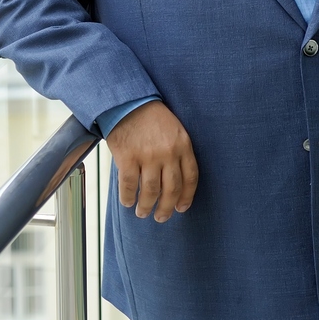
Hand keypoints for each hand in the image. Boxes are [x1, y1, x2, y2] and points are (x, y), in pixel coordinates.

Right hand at [105, 101, 198, 221]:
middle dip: (166, 208)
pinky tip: (128, 202)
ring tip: (143, 212)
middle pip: (171, 189)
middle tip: (161, 217)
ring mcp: (148, 156)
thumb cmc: (151, 117)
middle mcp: (168, 152)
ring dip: (147, 206)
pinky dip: (128, 198)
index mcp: (183, 144)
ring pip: (151, 192)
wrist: (128, 102)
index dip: (186, 196)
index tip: (181, 208)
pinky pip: (129, 186)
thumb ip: (177, 152)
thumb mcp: (174, 129)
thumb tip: (175, 183)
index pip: (190, 177)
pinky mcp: (128, 158)